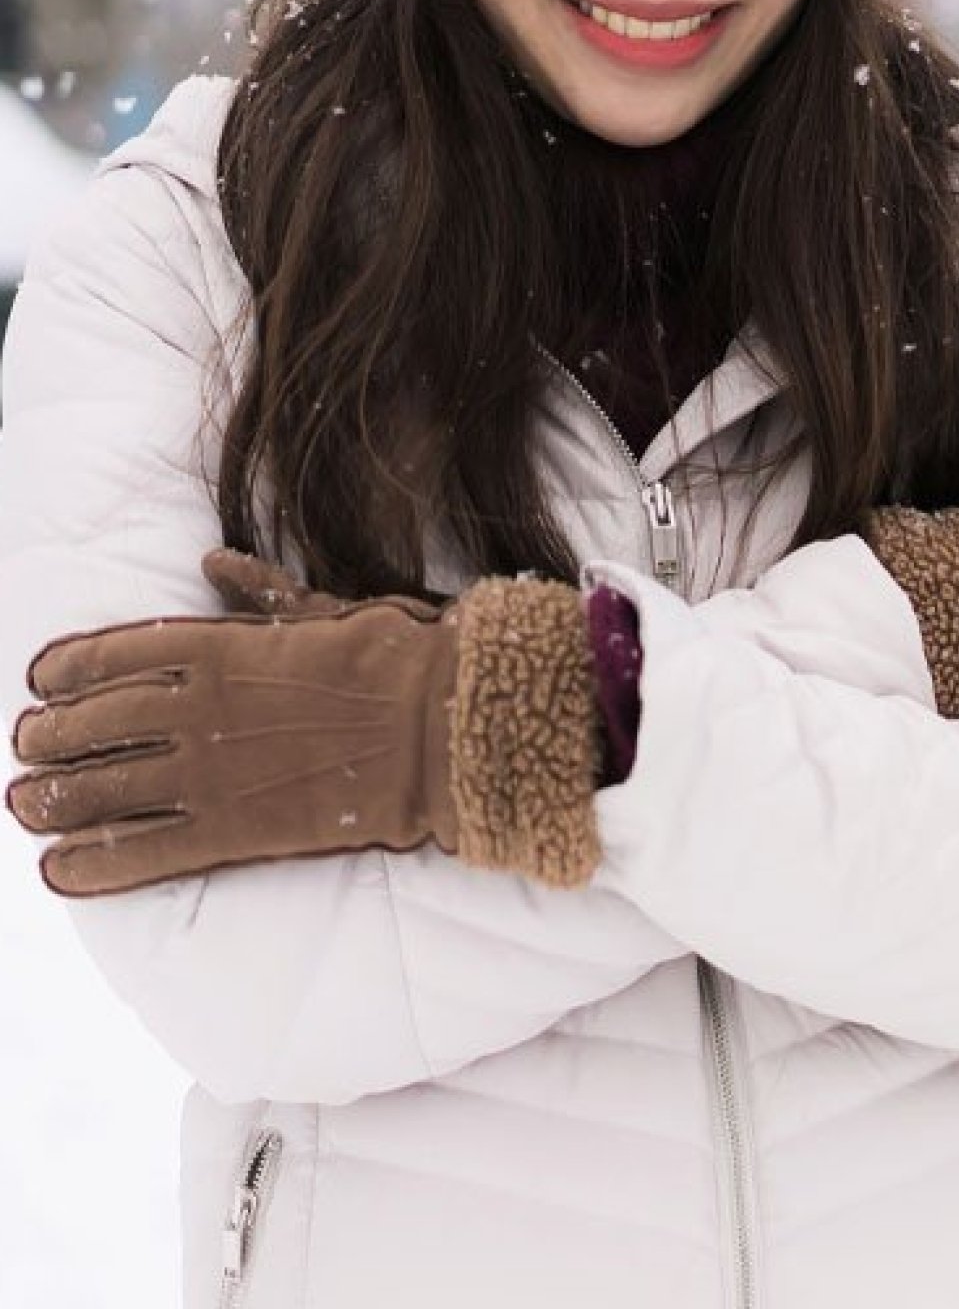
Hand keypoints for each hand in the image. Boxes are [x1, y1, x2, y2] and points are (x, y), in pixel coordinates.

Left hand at [7, 557, 601, 897]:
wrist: (442, 726)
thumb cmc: (396, 657)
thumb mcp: (326, 606)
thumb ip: (261, 595)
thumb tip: (213, 563)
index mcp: (219, 647)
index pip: (110, 654)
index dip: (63, 668)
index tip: (38, 679)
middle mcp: (199, 709)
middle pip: (91, 724)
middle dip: (47, 738)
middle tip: (26, 747)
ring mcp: (210, 772)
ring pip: (102, 789)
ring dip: (53, 798)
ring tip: (26, 804)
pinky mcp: (231, 829)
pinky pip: (142, 851)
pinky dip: (93, 864)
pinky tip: (60, 869)